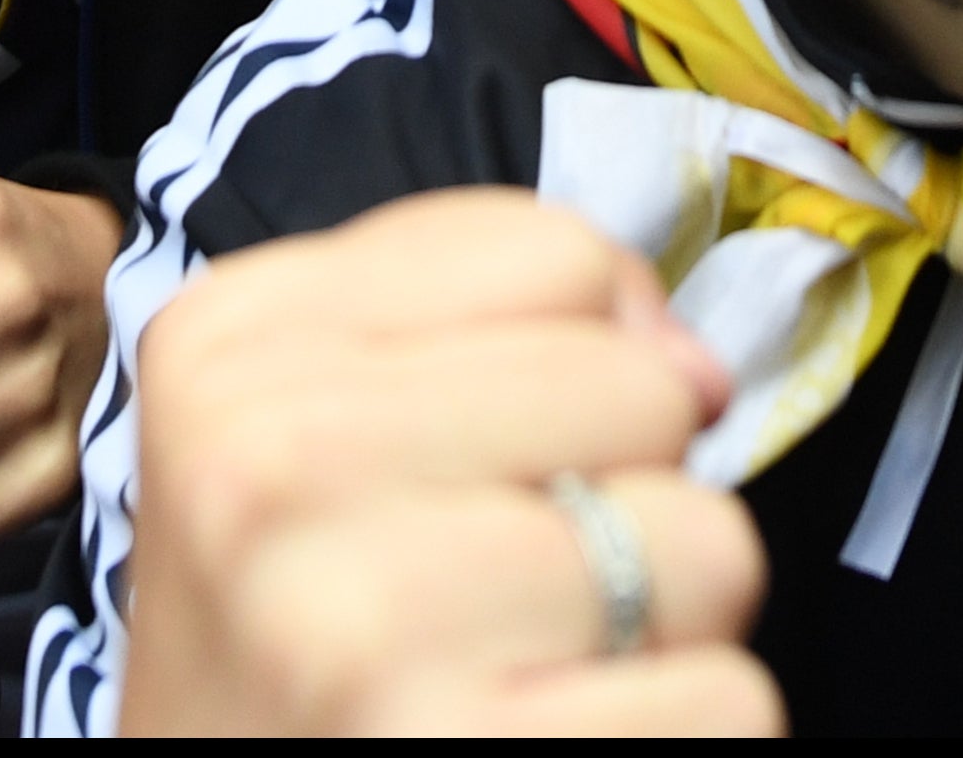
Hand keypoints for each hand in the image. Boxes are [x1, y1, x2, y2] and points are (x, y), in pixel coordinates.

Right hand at [111, 190, 771, 735]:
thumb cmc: (294, 643)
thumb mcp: (316, 428)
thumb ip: (507, 323)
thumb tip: (695, 367)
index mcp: (236, 344)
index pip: (562, 255)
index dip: (569, 365)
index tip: (474, 467)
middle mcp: (273, 467)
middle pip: (646, 388)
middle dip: (624, 494)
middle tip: (502, 598)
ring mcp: (360, 624)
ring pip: (711, 544)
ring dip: (663, 627)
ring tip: (532, 676)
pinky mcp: (455, 756)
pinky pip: (727, 700)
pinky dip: (677, 730)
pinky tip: (554, 744)